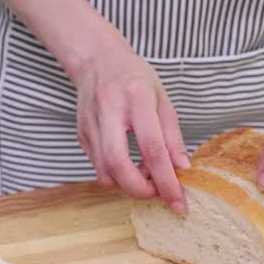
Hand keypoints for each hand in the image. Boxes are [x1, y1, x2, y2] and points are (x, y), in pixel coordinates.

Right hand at [72, 43, 189, 212]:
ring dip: (128, 184)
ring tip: (145, 174)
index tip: (178, 202)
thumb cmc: (135, 79)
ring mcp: (90, 124)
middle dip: (140, 189)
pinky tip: (130, 164)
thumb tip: (182, 170)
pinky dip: (117, 175)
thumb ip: (172, 137)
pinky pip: (98, 167)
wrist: (98, 61)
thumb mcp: (162, 100)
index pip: (152, 148)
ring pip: (105, 171)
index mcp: (136, 98)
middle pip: (119, 164)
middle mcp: (109, 110)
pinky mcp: (81, 134)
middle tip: (157, 192)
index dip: (166, 180)